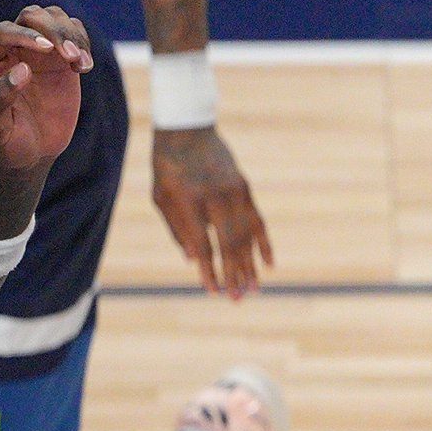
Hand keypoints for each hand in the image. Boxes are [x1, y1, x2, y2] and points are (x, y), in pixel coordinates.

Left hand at [0, 6, 89, 175]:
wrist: (33, 152)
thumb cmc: (7, 140)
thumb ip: (1, 98)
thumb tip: (23, 70)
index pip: (4, 31)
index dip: (24, 34)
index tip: (47, 48)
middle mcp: (14, 49)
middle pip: (33, 16)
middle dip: (54, 30)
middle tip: (69, 55)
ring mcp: (40, 52)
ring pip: (55, 18)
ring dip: (72, 35)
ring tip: (79, 63)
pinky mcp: (64, 58)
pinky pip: (76, 34)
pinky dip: (84, 44)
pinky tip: (84, 68)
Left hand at [152, 126, 271, 297]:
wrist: (188, 131)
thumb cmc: (168, 168)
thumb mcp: (161, 199)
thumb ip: (178, 230)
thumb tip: (196, 260)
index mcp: (190, 202)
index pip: (204, 244)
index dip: (209, 270)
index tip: (212, 292)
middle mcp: (216, 198)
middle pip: (230, 245)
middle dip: (234, 275)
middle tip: (238, 299)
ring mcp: (235, 192)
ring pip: (246, 236)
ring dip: (251, 265)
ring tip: (254, 289)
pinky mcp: (245, 189)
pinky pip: (258, 221)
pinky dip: (264, 243)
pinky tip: (270, 263)